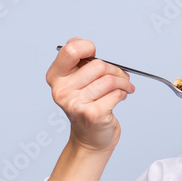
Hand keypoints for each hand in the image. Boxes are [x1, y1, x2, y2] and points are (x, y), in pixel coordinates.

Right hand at [46, 38, 134, 152]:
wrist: (90, 138)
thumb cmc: (86, 107)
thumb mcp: (76, 81)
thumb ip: (76, 60)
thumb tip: (79, 41)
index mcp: (56, 77)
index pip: (70, 50)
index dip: (87, 47)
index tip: (94, 53)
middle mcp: (62, 90)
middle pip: (98, 65)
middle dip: (115, 70)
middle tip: (121, 76)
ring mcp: (76, 104)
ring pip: (109, 80)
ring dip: (123, 83)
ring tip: (125, 87)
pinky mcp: (92, 114)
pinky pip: (116, 94)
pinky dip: (124, 93)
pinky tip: (121, 97)